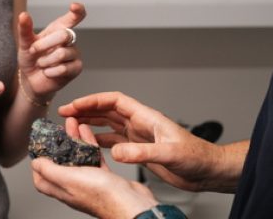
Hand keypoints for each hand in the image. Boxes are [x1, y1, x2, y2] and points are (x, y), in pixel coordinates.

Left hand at [17, 3, 85, 103]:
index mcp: (58, 29)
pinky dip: (50, 72)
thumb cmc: (30, 58)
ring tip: (41, 64)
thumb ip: (25, 29)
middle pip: (64, 35)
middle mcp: (69, 39)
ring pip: (61, 54)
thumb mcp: (24, 43)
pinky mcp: (76, 68)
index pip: (72, 18)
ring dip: (45, 61)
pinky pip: (63, 68)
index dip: (77, 11)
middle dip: (44, 45)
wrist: (31, 80)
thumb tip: (23, 15)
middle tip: (33, 51)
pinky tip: (48, 72)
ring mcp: (74, 53)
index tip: (74, 6)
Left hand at [31, 118, 157, 218]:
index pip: (42, 177)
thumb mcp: (69, 179)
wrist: (132, 203)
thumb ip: (50, 171)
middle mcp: (75, 186)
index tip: (39, 145)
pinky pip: (94, 158)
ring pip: (79, 158)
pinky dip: (90, 144)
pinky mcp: (105, 177)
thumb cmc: (102, 195)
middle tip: (58, 127)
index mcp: (62, 190)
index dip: (39, 162)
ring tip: (73, 123)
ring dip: (75, 140)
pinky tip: (87, 131)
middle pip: (61, 163)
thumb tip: (35, 164)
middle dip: (59, 144)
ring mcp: (90, 182)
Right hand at [58, 92, 228, 191]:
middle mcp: (140, 124)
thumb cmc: (196, 157)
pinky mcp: (139, 150)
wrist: (207, 171)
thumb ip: (142, 152)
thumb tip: (116, 151)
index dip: (93, 101)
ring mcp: (138, 136)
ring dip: (90, 123)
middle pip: (107, 110)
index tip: (75, 106)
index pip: (114, 101)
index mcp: (146, 117)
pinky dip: (99, 141)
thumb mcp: (169, 154)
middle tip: (66, 114)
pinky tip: (89, 145)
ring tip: (72, 127)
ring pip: (108, 124)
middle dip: (86, 110)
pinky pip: (114, 141)